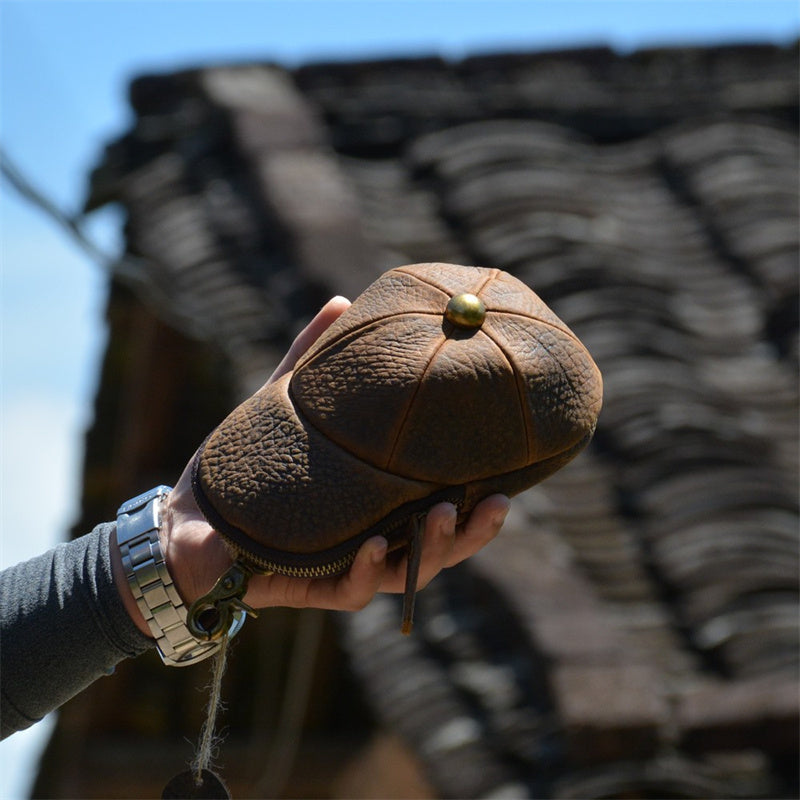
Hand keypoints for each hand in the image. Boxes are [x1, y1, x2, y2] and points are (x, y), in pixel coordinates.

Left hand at [114, 296, 509, 635]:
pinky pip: (349, 589)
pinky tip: (375, 544)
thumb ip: (310, 358)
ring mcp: (345, 568)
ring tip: (445, 513)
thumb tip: (340, 301)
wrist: (187, 517)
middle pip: (438, 546)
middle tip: (496, 501)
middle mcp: (374, 539)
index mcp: (379, 504)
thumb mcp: (283, 405)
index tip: (507, 476)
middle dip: (472, 532)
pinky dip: (366, 570)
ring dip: (433, 549)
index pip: (439, 505)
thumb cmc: (245, 464)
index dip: (477, 498)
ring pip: (407, 573)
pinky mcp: (310, 590)